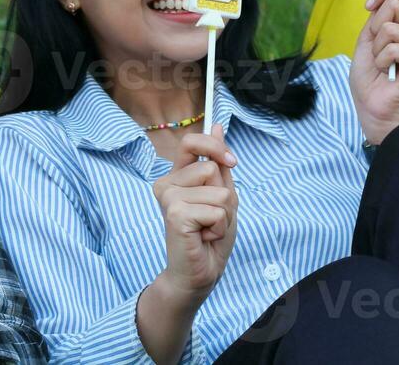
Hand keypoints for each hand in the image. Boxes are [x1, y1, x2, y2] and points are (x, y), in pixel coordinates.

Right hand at [149, 125, 238, 307]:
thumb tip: (217, 124)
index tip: (231, 162)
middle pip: (211, 168)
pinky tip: (203, 238)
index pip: (191, 142)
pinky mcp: (175, 213)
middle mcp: (166, 184)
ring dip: (224, 215)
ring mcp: (168, 198)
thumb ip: (218, 163)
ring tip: (207, 229)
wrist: (200, 273)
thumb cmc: (210, 236)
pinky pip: (216, 210)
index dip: (214, 146)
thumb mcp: (223, 195)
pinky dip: (219, 227)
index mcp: (176, 176)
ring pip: (218, 190)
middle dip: (224, 196)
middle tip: (211, 217)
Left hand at [349, 0, 398, 144]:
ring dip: (376, 48)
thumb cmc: (369, 77)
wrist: (372, 107)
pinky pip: (393, 46)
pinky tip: (387, 72)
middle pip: (394, 3)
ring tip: (382, 64)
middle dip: (374, 26)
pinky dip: (381, 60)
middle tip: (376, 49)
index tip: (368, 5)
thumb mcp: (367, 37)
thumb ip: (377, 9)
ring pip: (389, 26)